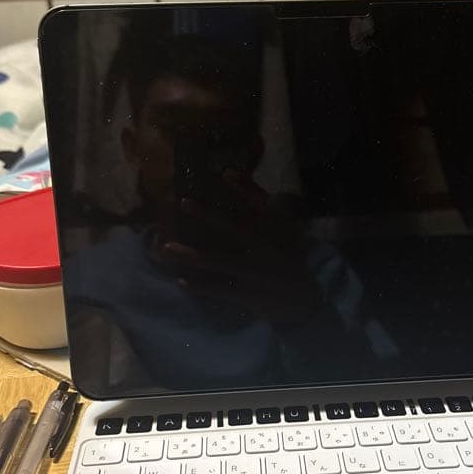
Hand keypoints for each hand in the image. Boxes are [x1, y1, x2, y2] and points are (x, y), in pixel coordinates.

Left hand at [155, 170, 319, 324]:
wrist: (306, 300)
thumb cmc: (289, 259)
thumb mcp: (286, 231)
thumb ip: (264, 206)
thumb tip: (236, 176)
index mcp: (278, 232)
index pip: (263, 205)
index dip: (246, 188)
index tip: (226, 173)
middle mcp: (267, 249)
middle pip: (235, 228)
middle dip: (208, 215)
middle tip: (183, 202)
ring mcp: (256, 273)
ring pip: (218, 261)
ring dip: (191, 256)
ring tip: (166, 248)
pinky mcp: (249, 294)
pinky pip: (219, 288)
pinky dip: (200, 286)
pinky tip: (181, 281)